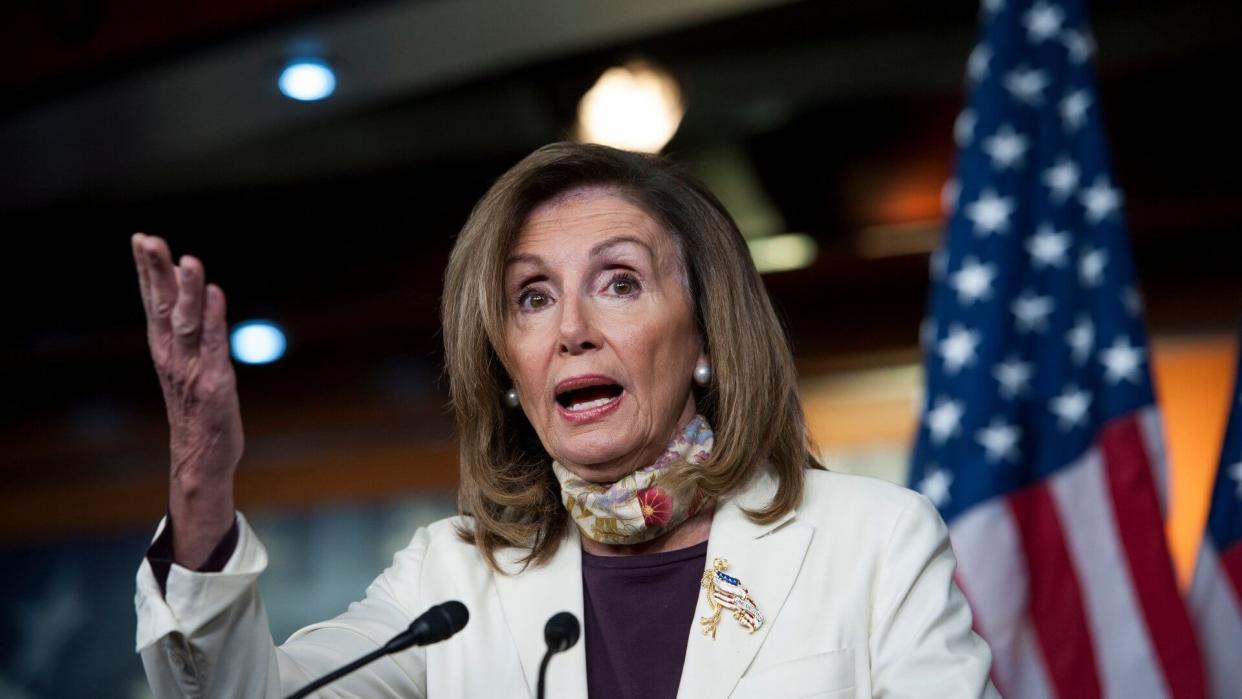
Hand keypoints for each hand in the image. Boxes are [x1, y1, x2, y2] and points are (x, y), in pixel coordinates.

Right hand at [132, 233, 243, 567]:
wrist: (200, 459)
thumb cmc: (196, 409)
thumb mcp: (184, 366)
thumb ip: (183, 334)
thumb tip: (189, 299)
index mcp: (164, 348)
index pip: (153, 301)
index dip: (146, 270)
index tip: (140, 238)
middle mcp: (173, 355)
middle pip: (163, 306)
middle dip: (156, 271)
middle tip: (148, 239)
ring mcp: (192, 369)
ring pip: (188, 322)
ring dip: (188, 291)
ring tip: (189, 260)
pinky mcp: (215, 383)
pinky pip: (215, 346)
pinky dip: (214, 320)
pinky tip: (215, 295)